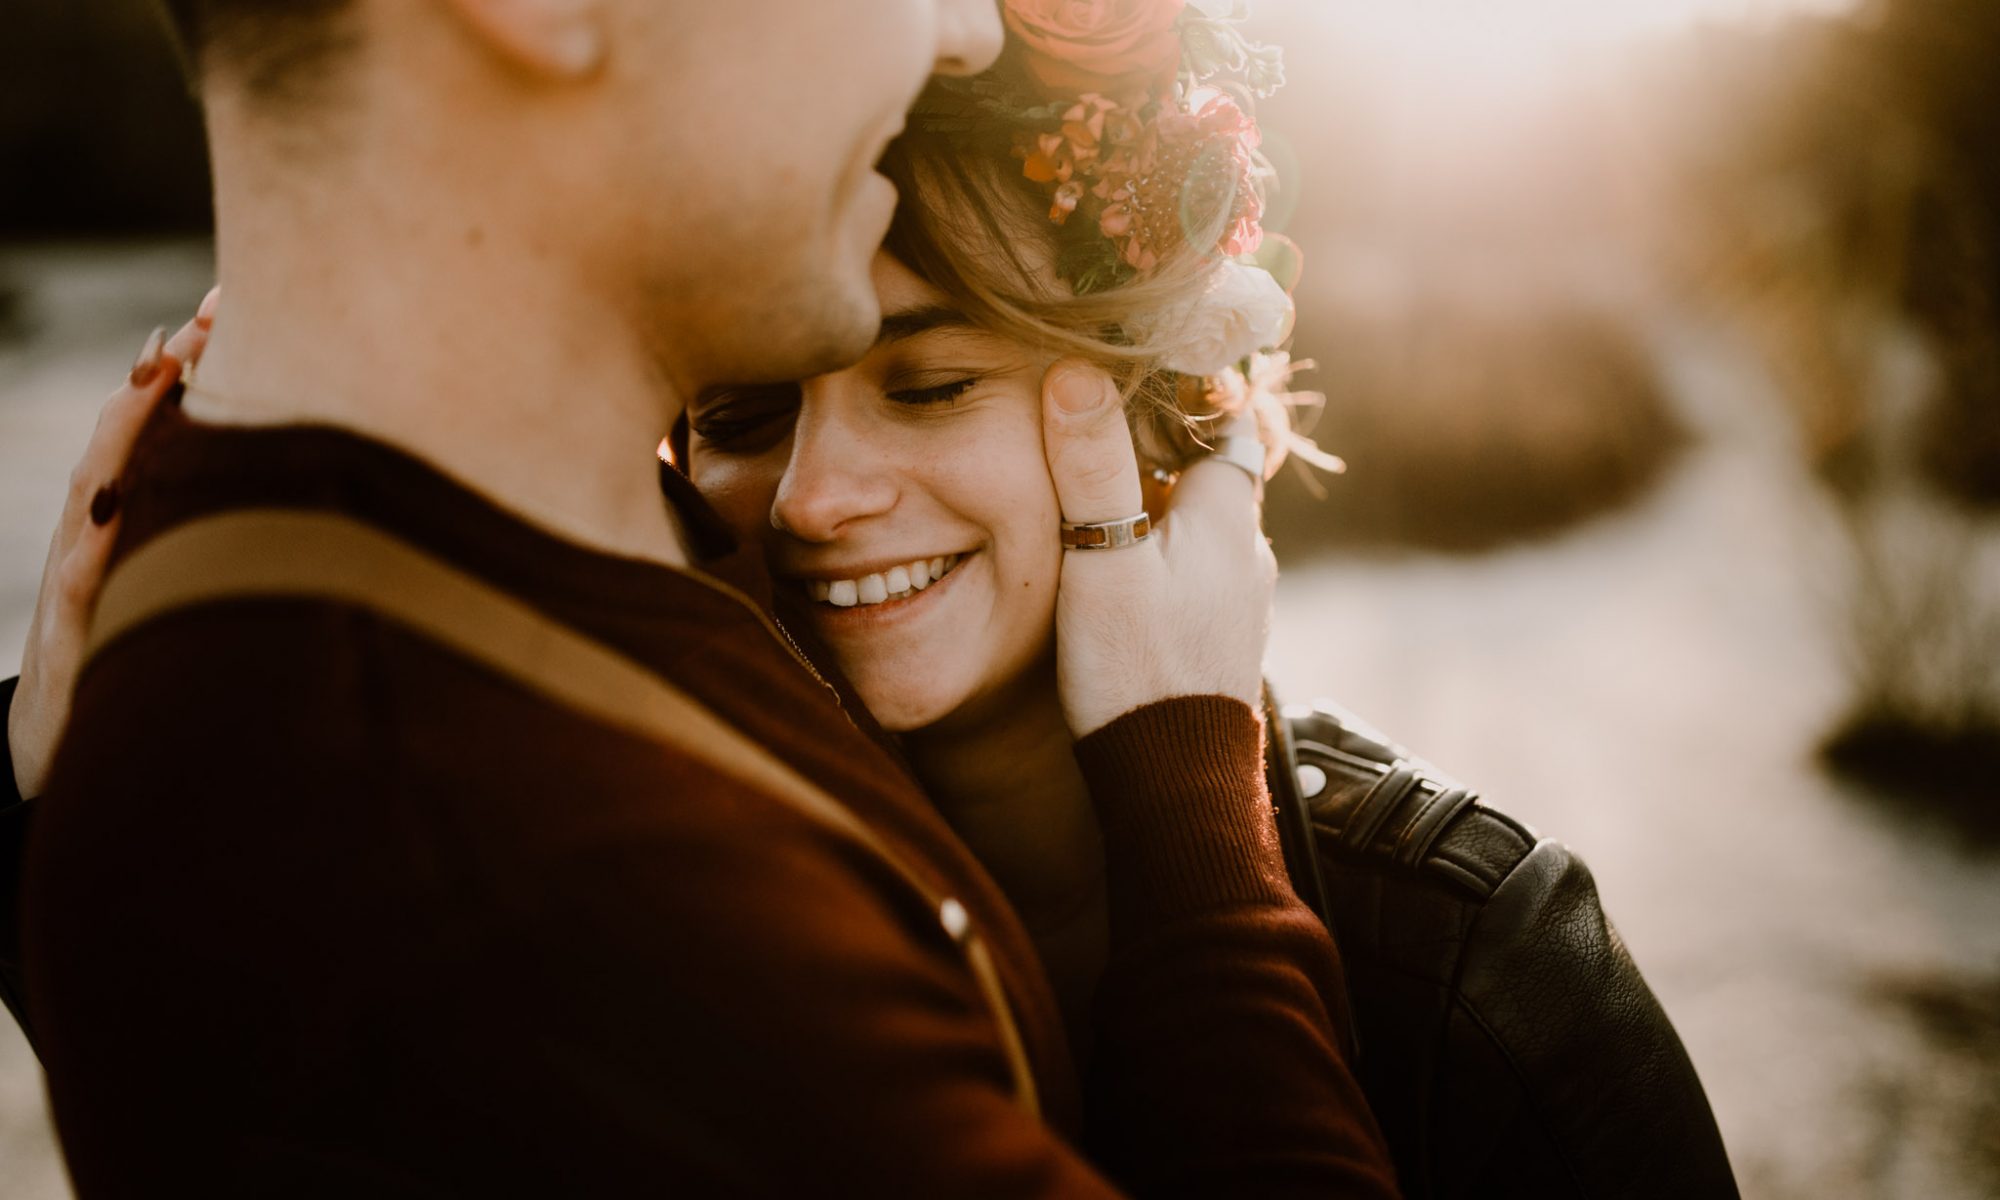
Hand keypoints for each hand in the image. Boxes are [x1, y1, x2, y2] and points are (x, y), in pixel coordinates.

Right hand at [9, 294, 215, 798]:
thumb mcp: (188, 591)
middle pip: (136, 431)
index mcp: (142, 514)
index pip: (170, 424)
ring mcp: (79, 568)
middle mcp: (105, 527)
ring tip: (163, 364)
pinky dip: (95, 526)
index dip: (195, 365)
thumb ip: (225, 535)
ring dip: (131, 420)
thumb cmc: (132, 655)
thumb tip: (308, 492)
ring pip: (101, 480)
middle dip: (170, 367)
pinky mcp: (69, 623)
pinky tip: (111, 491)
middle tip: (211, 309)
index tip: (231, 305)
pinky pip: (79, 569)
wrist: (53, 741)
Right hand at [1040, 360, 1276, 737]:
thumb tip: (1076, 369)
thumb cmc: (1137, 668)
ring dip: (1158, 507)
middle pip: (1209, 472)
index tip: (1140, 367)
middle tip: (1096, 426)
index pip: (1227, 420)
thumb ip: (1090, 466)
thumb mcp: (1102, 559)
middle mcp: (1246, 553)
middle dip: (1160, 448)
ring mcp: (1238, 601)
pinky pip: (1192, 573)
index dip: (1190, 389)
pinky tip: (1118, 572)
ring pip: (1199, 527)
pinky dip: (1160, 557)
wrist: (1173, 780)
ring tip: (1097, 497)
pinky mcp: (1219, 641)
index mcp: (1228, 516)